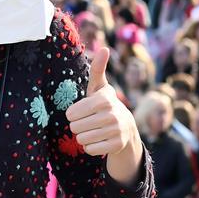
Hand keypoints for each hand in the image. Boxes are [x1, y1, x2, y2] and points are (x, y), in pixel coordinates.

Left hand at [67, 48, 142, 183]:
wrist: (126, 128)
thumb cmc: (104, 104)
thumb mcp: (99, 87)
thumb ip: (97, 69)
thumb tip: (104, 48)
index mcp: (105, 99)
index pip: (73, 113)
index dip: (72, 114)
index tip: (77, 113)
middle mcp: (113, 115)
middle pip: (75, 127)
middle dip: (77, 126)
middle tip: (86, 122)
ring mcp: (117, 131)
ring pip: (82, 139)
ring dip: (82, 136)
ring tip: (92, 130)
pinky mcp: (117, 145)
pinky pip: (90, 149)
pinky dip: (89, 146)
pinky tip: (97, 140)